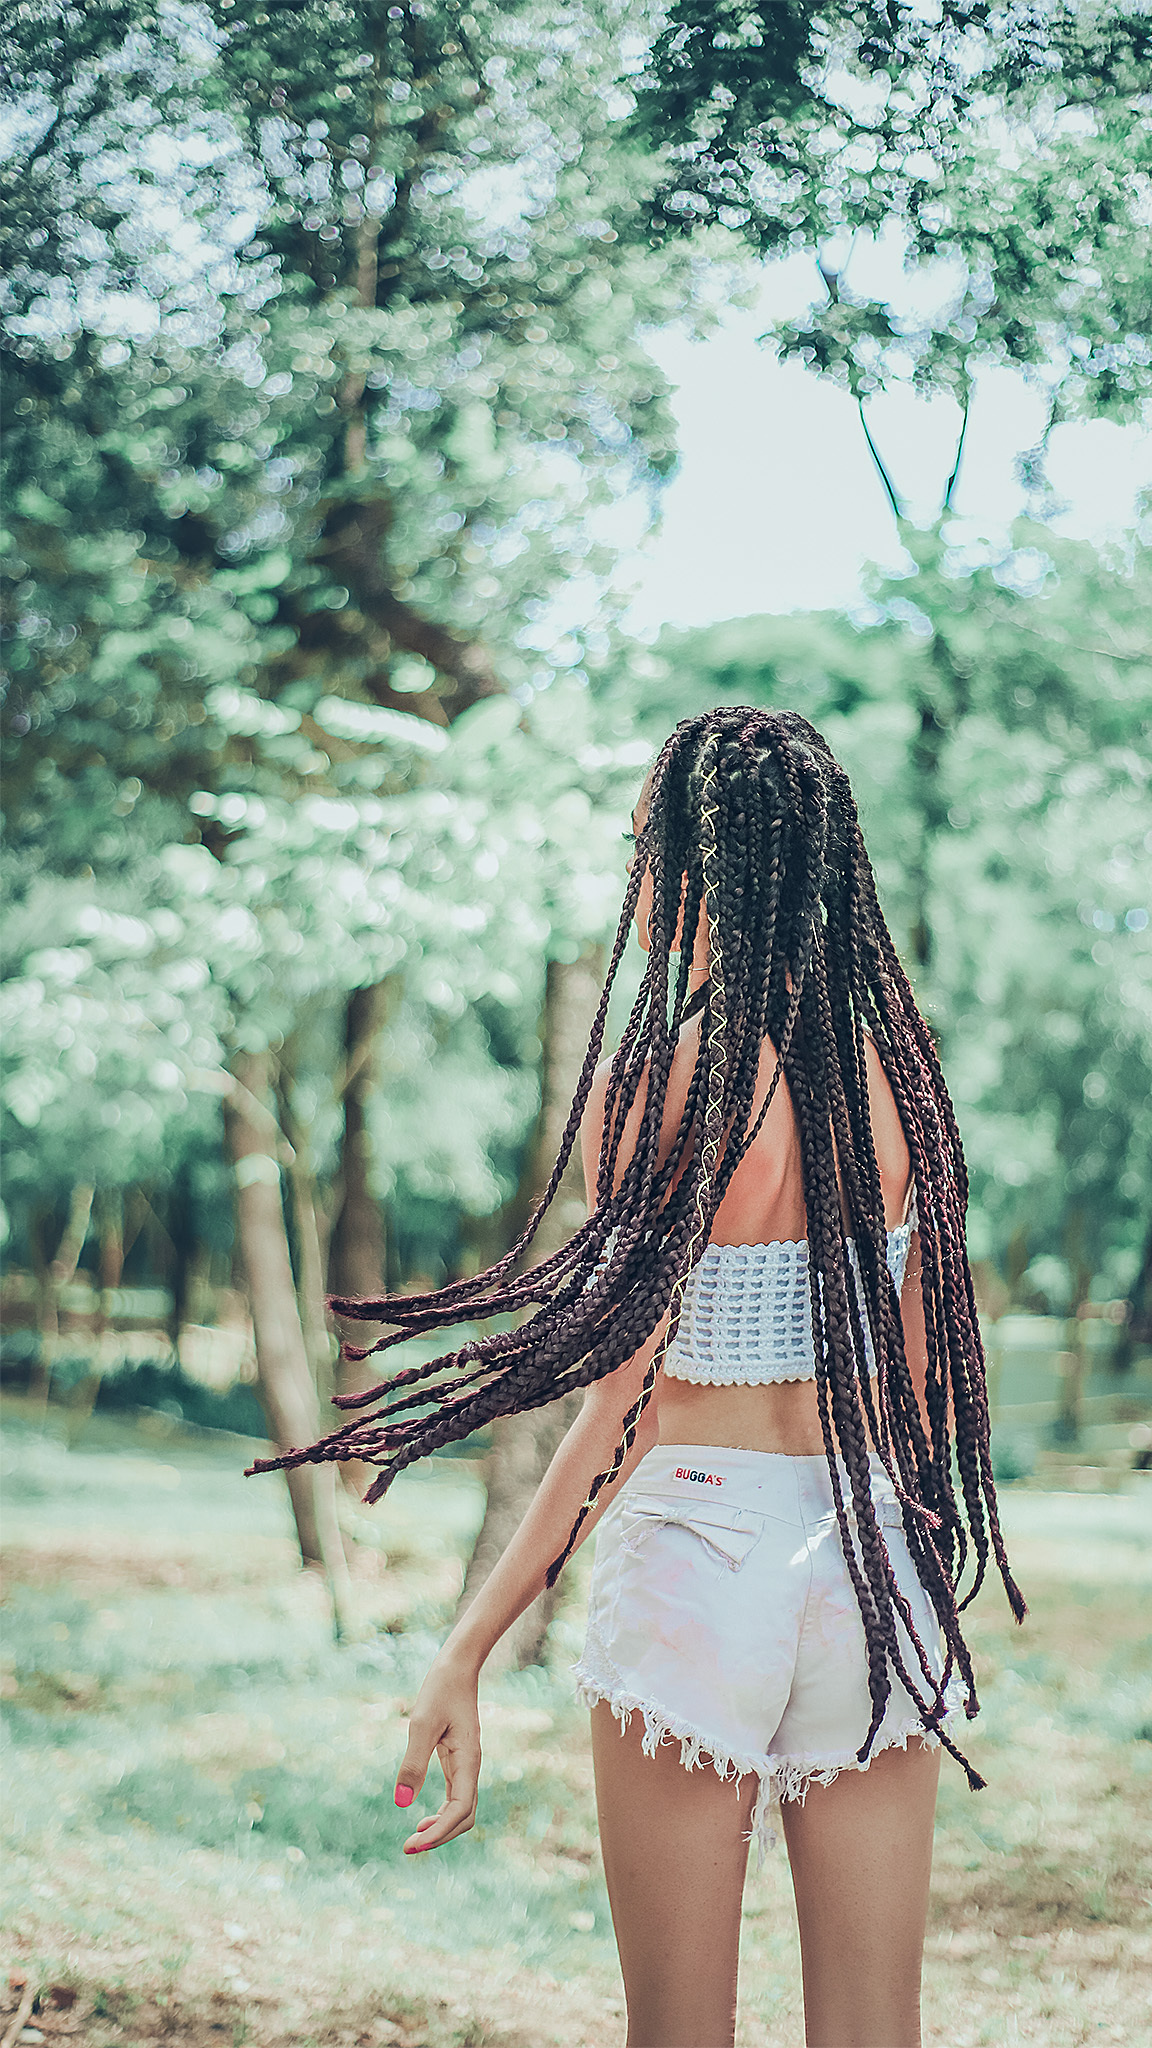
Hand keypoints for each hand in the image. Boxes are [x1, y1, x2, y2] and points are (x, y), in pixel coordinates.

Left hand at [393, 1649, 480, 1853]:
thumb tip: (400, 1803)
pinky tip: (422, 1816)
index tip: (413, 1844)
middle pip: (464, 1817)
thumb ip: (413, 1763)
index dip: (439, 1832)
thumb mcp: (422, 1724)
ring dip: (440, 1828)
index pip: (460, 1810)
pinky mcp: (458, 1761)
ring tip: (413, 1839)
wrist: (456, 1667)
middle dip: (439, 1836)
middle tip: (408, 1848)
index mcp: (468, 1761)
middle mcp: (471, 1767)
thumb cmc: (440, 1690)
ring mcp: (466, 1765)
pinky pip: (455, 1797)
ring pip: (461, 1810)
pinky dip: (441, 1814)